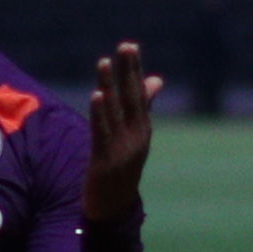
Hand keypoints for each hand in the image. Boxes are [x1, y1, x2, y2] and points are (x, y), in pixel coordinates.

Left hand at [82, 42, 163, 222]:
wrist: (114, 206)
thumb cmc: (122, 166)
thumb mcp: (134, 135)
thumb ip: (143, 106)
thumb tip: (155, 79)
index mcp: (142, 128)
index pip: (138, 93)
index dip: (133, 70)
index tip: (129, 46)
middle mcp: (136, 135)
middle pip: (131, 98)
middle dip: (128, 71)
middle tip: (126, 45)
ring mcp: (122, 147)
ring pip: (115, 112)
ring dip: (109, 86)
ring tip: (104, 62)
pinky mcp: (106, 159)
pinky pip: (102, 132)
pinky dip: (100, 113)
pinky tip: (97, 95)